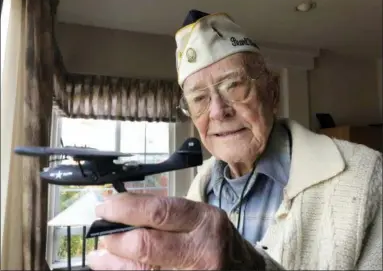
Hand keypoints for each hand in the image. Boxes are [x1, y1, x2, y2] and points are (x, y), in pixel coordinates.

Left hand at [87, 192, 264, 269]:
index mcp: (204, 220)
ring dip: (114, 263)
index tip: (105, 207)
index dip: (125, 208)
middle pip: (146, 245)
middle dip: (115, 239)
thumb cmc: (215, 239)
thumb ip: (164, 212)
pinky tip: (117, 268)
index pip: (158, 211)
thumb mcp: (198, 217)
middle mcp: (202, 249)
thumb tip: (122, 208)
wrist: (244, 269)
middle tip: (101, 234)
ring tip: (101, 256)